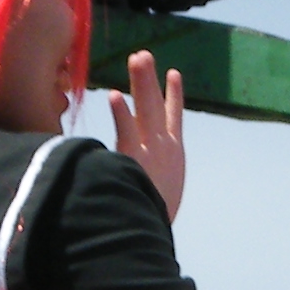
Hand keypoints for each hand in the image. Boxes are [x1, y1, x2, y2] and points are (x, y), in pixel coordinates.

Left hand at [109, 49, 185, 217]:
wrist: (151, 234)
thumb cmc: (152, 218)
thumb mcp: (159, 196)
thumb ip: (151, 180)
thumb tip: (142, 179)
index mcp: (173, 154)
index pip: (174, 117)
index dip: (173, 95)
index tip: (174, 74)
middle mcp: (165, 147)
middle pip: (157, 105)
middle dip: (150, 79)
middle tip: (143, 55)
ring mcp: (151, 151)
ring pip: (147, 109)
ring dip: (142, 83)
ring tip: (137, 58)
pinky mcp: (135, 159)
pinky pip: (127, 131)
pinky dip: (123, 113)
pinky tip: (115, 95)